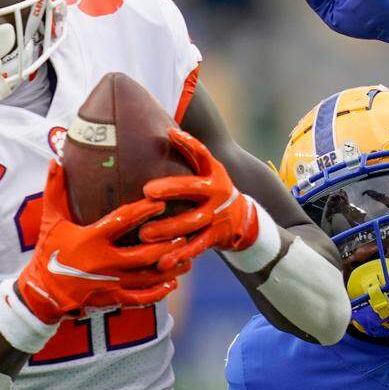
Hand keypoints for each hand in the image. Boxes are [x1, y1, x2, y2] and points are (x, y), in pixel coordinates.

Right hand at [16, 161, 190, 323]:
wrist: (41, 292)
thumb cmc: (48, 251)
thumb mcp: (50, 220)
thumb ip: (56, 190)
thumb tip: (56, 160)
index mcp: (90, 239)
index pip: (121, 222)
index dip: (142, 212)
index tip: (159, 202)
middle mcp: (103, 263)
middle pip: (142, 254)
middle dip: (165, 244)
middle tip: (183, 232)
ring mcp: (109, 283)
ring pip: (146, 278)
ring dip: (169, 268)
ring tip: (187, 257)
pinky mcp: (111, 299)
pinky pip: (140, 298)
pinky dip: (158, 292)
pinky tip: (172, 283)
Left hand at [139, 129, 257, 268]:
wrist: (243, 219)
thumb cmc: (212, 190)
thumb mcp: (208, 171)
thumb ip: (190, 154)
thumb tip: (166, 129)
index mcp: (213, 173)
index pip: (202, 154)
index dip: (189, 142)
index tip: (172, 134)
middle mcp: (217, 192)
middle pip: (193, 189)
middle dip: (171, 190)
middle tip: (147, 192)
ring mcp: (217, 216)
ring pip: (191, 222)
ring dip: (168, 229)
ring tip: (145, 234)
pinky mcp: (215, 237)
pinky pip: (196, 246)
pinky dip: (180, 254)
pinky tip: (162, 261)